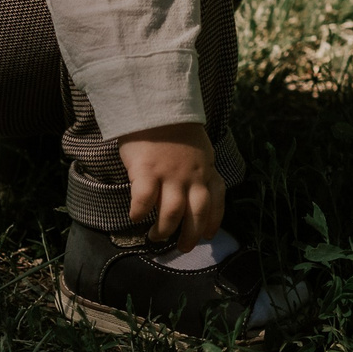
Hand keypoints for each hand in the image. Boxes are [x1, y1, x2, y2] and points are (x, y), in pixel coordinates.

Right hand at [117, 122, 224, 251]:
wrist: (155, 104)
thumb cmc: (174, 126)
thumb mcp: (199, 147)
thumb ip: (200, 168)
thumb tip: (196, 191)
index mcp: (205, 168)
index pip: (217, 201)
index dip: (213, 221)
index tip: (208, 235)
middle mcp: (191, 175)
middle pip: (196, 215)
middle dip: (190, 236)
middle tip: (181, 247)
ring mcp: (169, 174)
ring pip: (172, 214)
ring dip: (163, 231)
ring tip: (155, 237)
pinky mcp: (146, 171)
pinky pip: (144, 201)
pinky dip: (139, 214)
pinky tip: (135, 217)